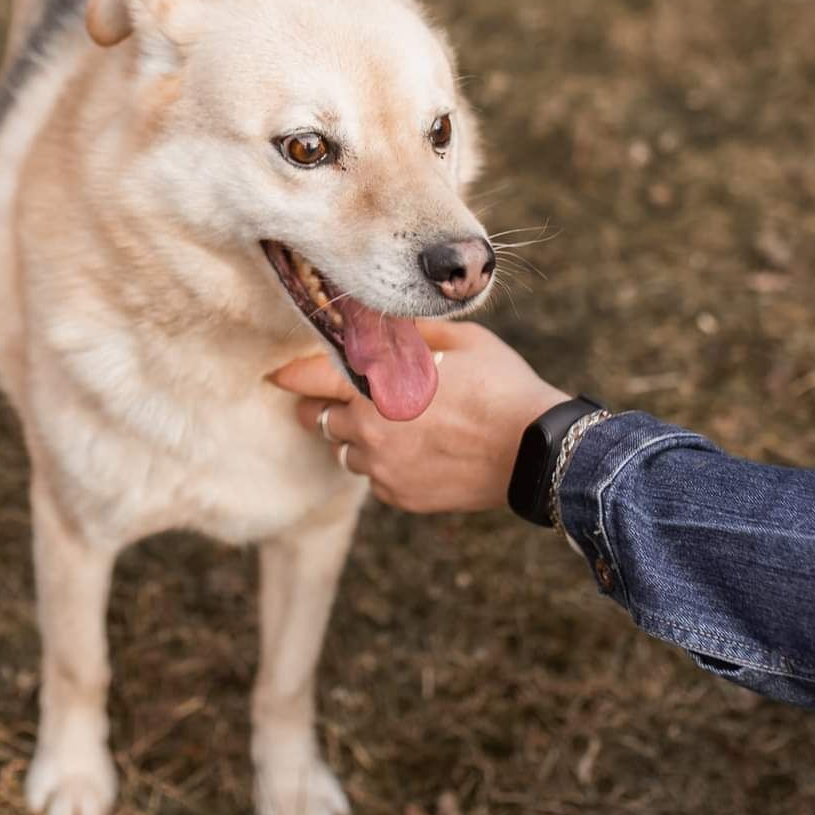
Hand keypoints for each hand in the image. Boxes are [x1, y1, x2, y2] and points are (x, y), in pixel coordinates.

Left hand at [269, 323, 568, 513]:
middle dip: (323, 407)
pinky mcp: (401, 497)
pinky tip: (413, 450)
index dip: (292, 375)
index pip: (311, 380)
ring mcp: (384, 469)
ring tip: (387, 424)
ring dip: (356, 437)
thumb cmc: (499, 385)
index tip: (278, 373)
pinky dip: (384, 465)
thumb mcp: (457, 341)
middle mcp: (370, 432)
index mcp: (377, 388)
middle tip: (334, 398)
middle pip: (321, 420)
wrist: (536, 450)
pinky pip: (376, 479)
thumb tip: (385, 317)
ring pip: (347, 452)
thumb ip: (411, 333)